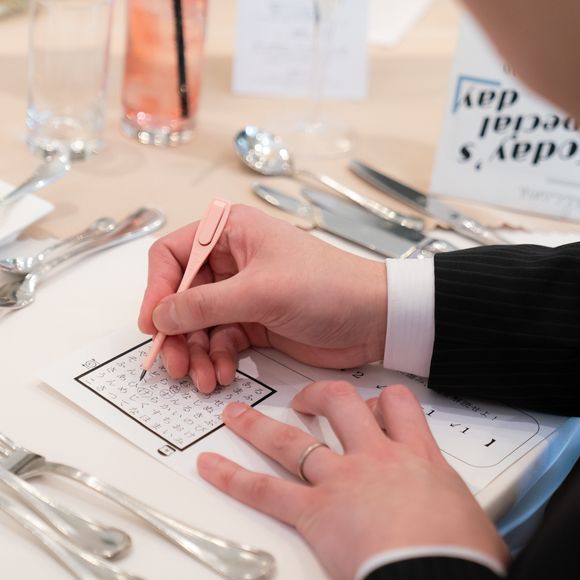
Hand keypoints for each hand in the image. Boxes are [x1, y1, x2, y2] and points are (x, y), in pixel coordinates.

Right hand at [139, 205, 386, 392]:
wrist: (373, 319)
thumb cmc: (326, 287)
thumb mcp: (260, 292)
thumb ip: (205, 305)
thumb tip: (160, 315)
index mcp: (231, 232)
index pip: (173, 255)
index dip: (157, 289)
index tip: (152, 325)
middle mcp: (232, 260)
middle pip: (182, 296)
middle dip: (177, 332)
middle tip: (175, 364)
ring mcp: (242, 293)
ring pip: (199, 324)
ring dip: (196, 353)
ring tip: (204, 378)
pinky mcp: (254, 321)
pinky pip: (220, 341)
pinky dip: (218, 359)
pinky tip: (224, 375)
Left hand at [197, 382, 508, 579]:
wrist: (438, 576)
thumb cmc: (461, 555)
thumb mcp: (470, 520)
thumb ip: (452, 508)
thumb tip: (460, 527)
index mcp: (416, 457)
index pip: (398, 406)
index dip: (382, 399)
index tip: (372, 405)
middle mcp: (375, 458)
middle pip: (341, 405)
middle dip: (319, 396)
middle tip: (304, 400)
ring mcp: (341, 480)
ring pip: (293, 441)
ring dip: (259, 426)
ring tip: (236, 414)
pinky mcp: (316, 512)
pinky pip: (266, 490)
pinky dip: (235, 478)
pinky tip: (212, 467)